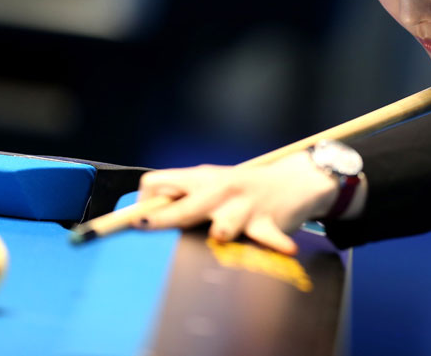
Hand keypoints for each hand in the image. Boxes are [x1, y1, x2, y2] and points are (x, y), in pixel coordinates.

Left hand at [134, 152, 339, 254]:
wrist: (294, 180)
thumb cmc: (244, 188)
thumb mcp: (213, 184)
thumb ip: (185, 197)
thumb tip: (145, 216)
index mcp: (201, 179)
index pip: (160, 182)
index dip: (145, 203)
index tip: (136, 222)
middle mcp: (220, 191)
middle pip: (185, 207)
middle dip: (163, 219)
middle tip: (144, 226)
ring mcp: (244, 207)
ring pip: (225, 226)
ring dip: (222, 232)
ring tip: (221, 236)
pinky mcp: (267, 222)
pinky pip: (268, 238)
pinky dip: (276, 245)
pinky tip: (286, 252)